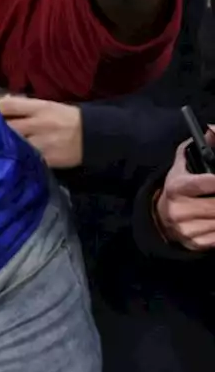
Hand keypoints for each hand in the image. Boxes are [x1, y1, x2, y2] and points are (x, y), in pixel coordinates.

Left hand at [0, 95, 83, 167]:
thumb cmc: (66, 118)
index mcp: (41, 108)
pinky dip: (14, 158)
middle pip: (9, 126)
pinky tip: (4, 159)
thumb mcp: (47, 106)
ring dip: (0, 145)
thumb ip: (23, 106)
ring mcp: (44, 143)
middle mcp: (40, 124)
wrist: (94, 136)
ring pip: (15, 144)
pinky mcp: (47, 159)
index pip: (10, 105)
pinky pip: (26, 159)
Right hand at [154, 136, 214, 250]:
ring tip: (213, 201)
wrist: (162, 217)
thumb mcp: (184, 165)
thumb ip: (202, 145)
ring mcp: (187, 229)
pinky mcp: (195, 243)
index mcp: (177, 187)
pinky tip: (213, 218)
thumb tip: (213, 128)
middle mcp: (179, 209)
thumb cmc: (180, 186)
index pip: (207, 183)